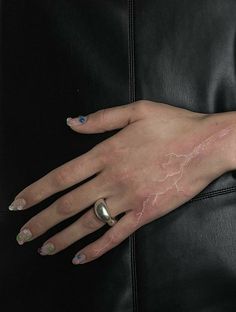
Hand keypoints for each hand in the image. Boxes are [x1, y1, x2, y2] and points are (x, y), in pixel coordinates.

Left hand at [8, 100, 235, 263]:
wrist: (206, 144)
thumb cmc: (174, 124)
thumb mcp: (136, 111)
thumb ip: (101, 118)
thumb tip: (72, 122)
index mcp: (107, 153)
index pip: (61, 176)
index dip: (36, 191)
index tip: (18, 204)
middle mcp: (112, 178)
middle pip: (68, 204)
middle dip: (41, 221)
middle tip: (22, 235)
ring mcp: (129, 198)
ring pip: (88, 223)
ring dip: (62, 238)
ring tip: (43, 248)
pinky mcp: (146, 213)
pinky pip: (116, 235)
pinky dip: (97, 248)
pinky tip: (81, 257)